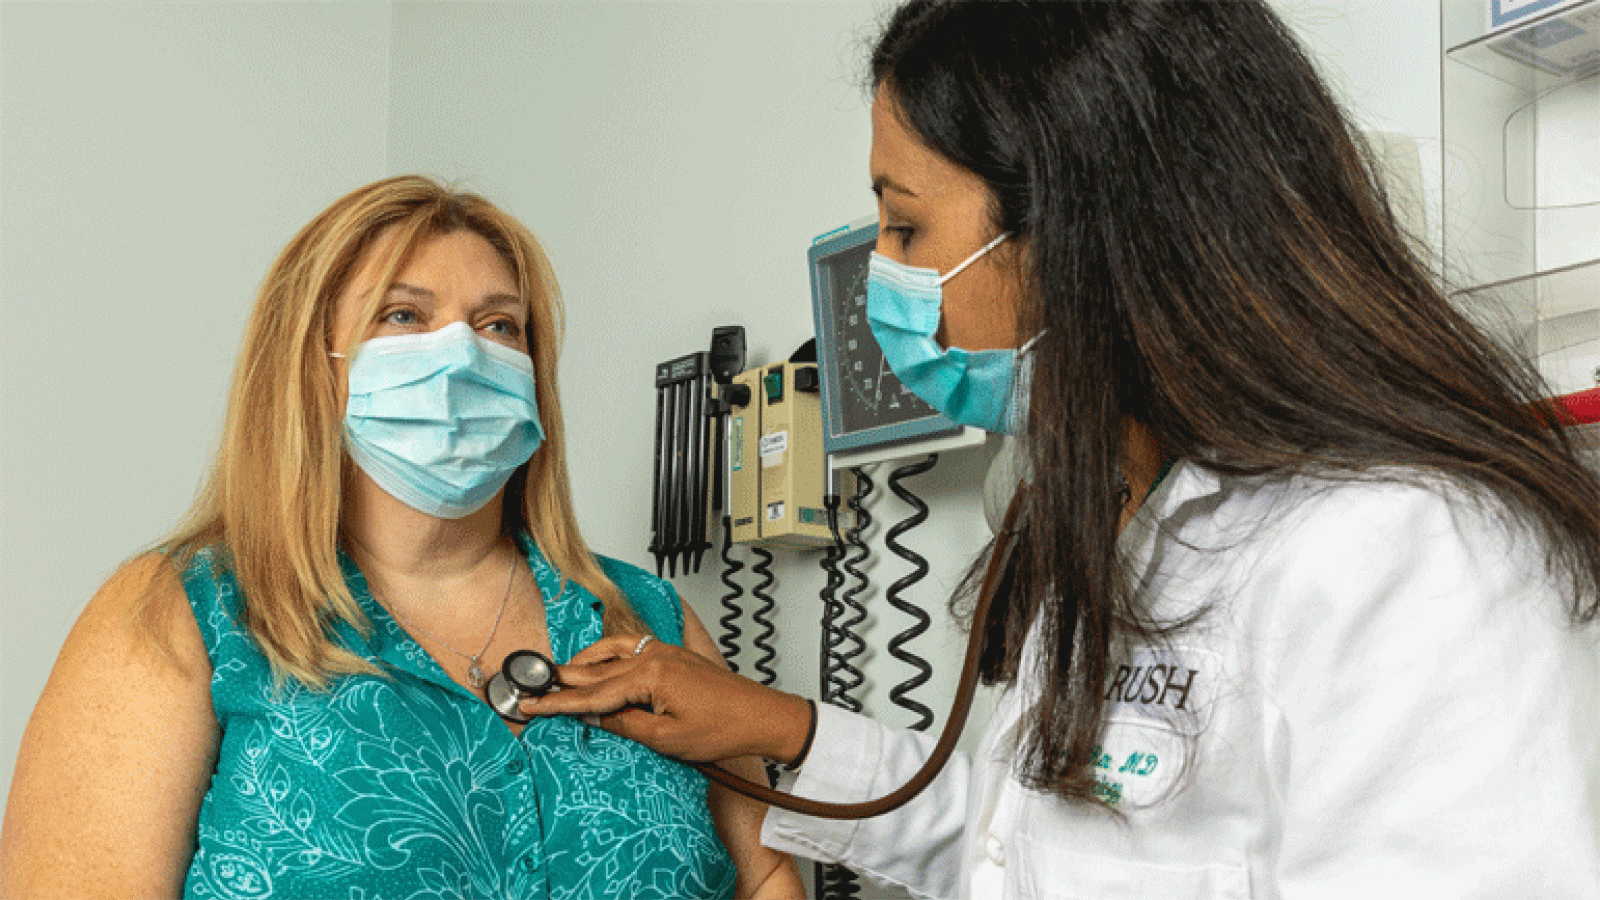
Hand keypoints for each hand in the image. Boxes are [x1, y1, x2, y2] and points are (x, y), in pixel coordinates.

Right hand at [525, 636, 811, 764]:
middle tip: (533, 686)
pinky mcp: (673, 653)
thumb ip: (624, 723)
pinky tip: (602, 662)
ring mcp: (664, 651)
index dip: (558, 703)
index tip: (531, 706)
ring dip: (584, 662)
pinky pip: (630, 647)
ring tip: (561, 675)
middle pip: (596, 667)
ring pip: (611, 650)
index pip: (592, 694)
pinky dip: (609, 653)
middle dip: (563, 678)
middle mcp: (653, 655)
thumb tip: (592, 717)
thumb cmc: (721, 729)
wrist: (760, 716)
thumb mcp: (665, 737)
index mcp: (649, 676)